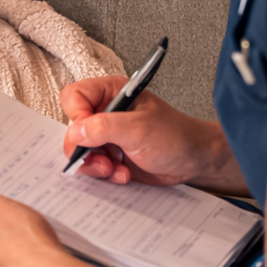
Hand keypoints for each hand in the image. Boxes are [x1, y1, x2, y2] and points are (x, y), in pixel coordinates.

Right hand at [60, 76, 245, 193]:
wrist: (193, 161)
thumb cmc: (174, 136)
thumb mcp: (138, 129)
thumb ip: (104, 127)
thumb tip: (74, 132)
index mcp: (110, 93)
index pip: (74, 97)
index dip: (76, 116)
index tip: (88, 135)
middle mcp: (104, 112)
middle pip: (73, 127)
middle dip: (85, 148)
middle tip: (102, 160)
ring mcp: (106, 135)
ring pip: (80, 150)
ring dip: (95, 165)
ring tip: (114, 169)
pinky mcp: (110, 154)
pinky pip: (92, 166)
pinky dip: (104, 173)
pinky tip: (122, 173)